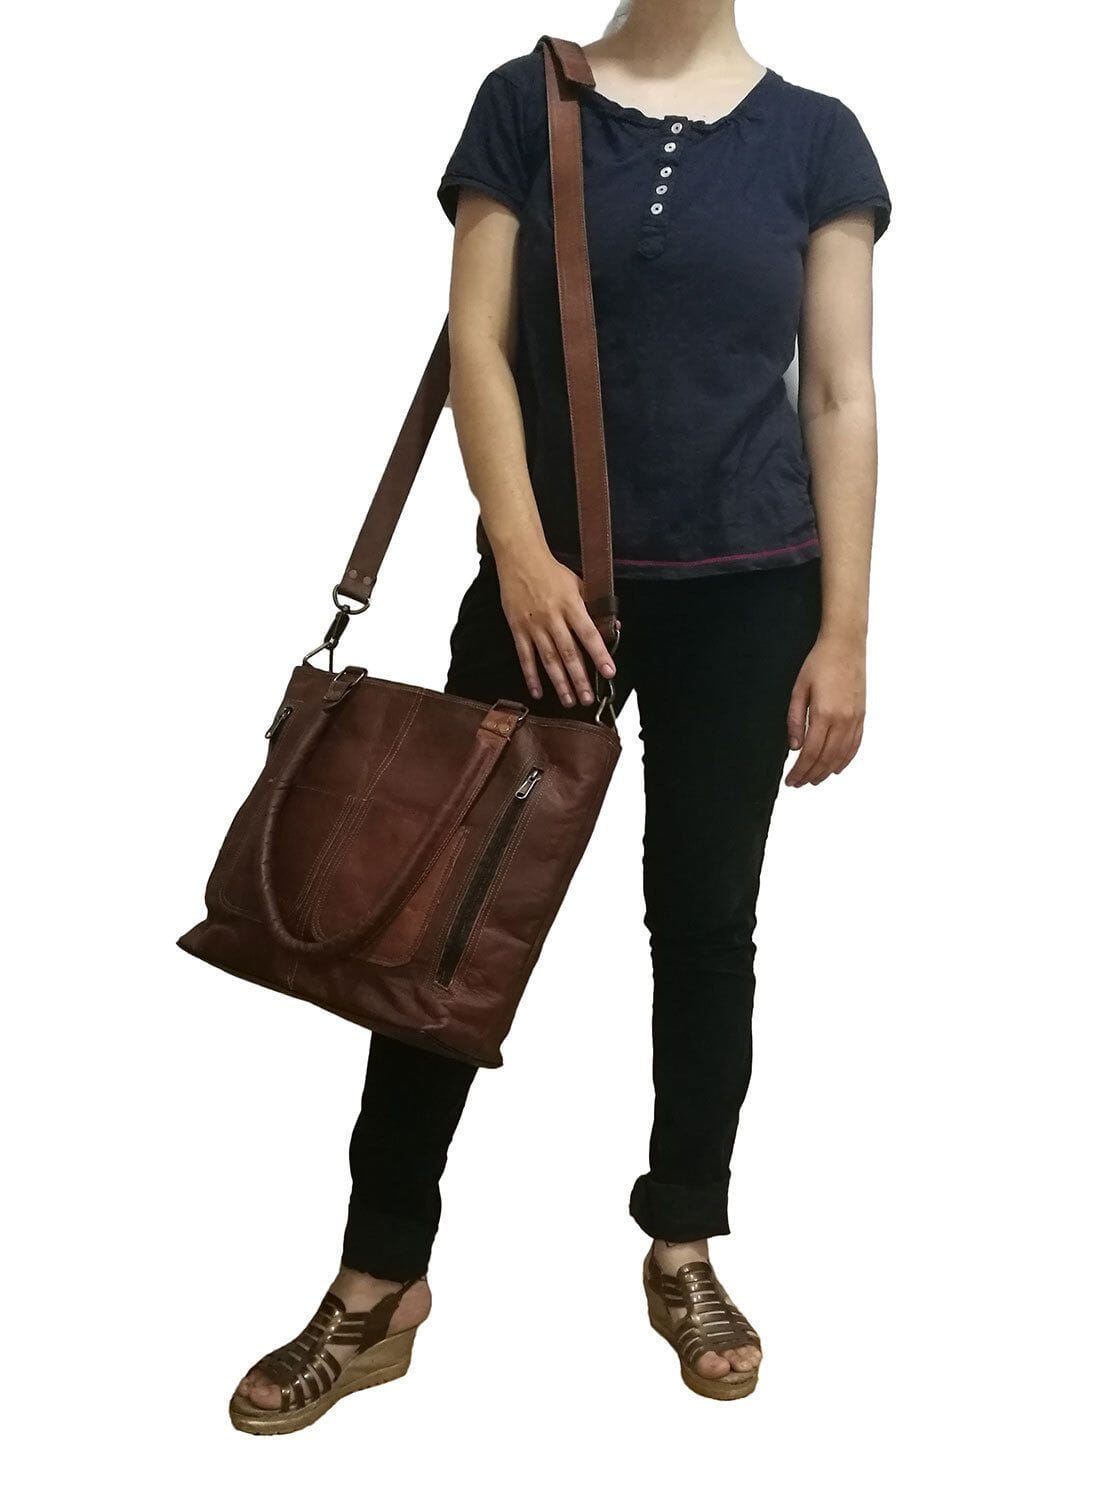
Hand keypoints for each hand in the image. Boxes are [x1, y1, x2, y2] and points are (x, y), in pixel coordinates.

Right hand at [497, 550, 615, 706]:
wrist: (521, 559)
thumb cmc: (552, 572)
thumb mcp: (579, 583)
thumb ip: (595, 606)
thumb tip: (613, 626)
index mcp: (571, 605)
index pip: (589, 635)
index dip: (599, 655)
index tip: (609, 672)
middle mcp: (553, 617)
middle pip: (568, 653)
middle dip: (579, 678)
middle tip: (588, 698)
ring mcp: (534, 624)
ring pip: (548, 659)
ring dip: (559, 682)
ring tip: (569, 700)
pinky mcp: (517, 628)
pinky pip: (525, 656)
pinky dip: (531, 676)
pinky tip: (538, 692)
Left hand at [785, 632, 865, 786]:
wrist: (846, 645)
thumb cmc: (819, 663)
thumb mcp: (798, 689)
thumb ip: (795, 720)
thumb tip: (794, 746)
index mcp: (824, 714)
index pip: (810, 753)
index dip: (799, 770)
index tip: (790, 780)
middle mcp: (843, 720)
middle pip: (826, 759)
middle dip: (811, 775)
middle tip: (798, 783)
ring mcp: (855, 719)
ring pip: (842, 756)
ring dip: (827, 771)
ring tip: (814, 780)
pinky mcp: (862, 715)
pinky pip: (855, 745)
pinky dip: (845, 760)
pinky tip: (836, 768)